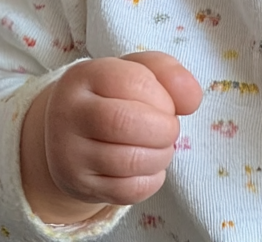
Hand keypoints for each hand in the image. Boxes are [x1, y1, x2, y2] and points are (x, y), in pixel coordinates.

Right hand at [21, 52, 202, 223]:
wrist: (70, 133)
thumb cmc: (112, 95)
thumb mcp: (136, 70)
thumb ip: (168, 74)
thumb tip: (193, 99)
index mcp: (84, 76)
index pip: (133, 81)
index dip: (163, 96)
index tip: (168, 104)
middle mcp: (68, 114)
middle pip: (125, 122)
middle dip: (163, 128)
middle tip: (170, 128)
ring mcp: (69, 154)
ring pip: (127, 161)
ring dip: (161, 155)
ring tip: (162, 146)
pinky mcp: (79, 186)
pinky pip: (126, 191)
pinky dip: (152, 180)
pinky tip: (150, 166)